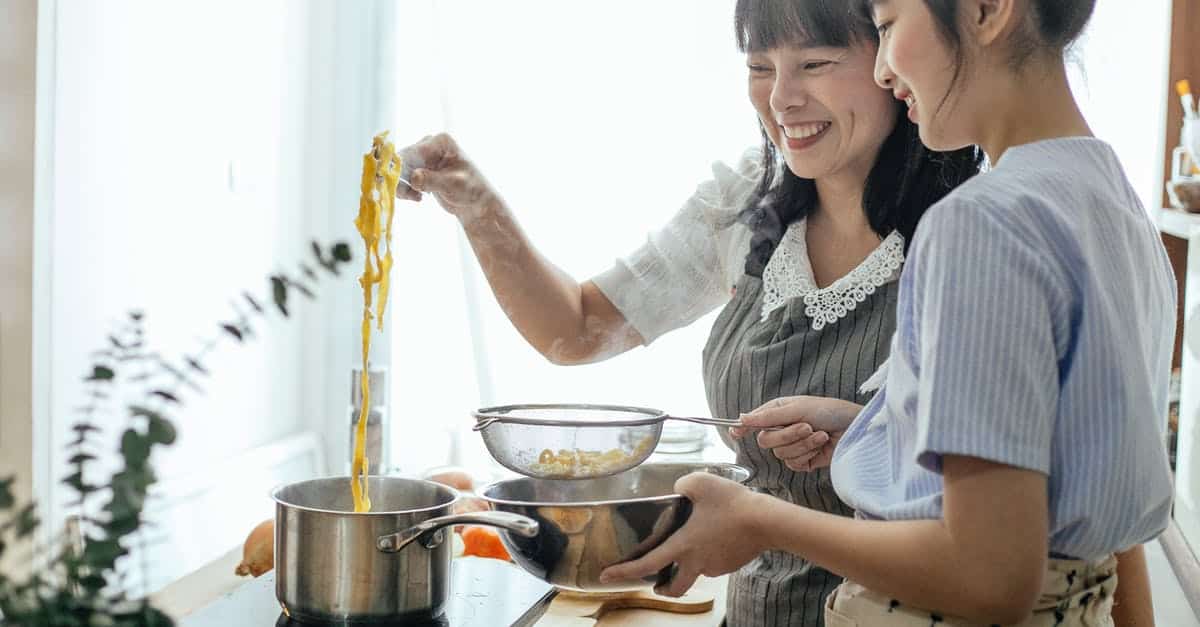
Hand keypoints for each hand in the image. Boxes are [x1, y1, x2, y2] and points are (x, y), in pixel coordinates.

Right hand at [395, 133, 502, 222]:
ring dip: (402, 186)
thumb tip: (414, 177)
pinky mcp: (420, 169)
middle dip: (400, 179)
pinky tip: (418, 197)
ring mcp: (424, 156)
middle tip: (407, 195)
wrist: (476, 203)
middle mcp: (430, 144)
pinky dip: (405, 189)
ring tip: (417, 197)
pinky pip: (403, 177)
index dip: (400, 167)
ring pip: (399, 169)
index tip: (394, 183)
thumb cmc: (472, 190)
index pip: (413, 152)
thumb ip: (433, 180)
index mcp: (440, 142)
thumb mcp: (454, 184)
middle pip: (402, 159)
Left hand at [598, 472, 768, 596]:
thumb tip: (677, 489)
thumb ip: (681, 486)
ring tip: (696, 540)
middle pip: (674, 587)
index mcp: (683, 545)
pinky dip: (710, 553)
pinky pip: (715, 562)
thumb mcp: (700, 483)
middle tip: (657, 584)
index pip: (647, 564)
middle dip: (663, 589)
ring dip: (690, 564)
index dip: (624, 572)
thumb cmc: (732, 503)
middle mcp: (697, 561)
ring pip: (697, 571)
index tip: (607, 576)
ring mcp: (715, 565)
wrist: (767, 521)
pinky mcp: (730, 564)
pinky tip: (718, 535)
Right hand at [729, 396, 859, 471]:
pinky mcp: (803, 461)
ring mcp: (792, 446)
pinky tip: (822, 445)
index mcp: (778, 412)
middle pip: (766, 441)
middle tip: (806, 426)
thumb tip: (741, 417)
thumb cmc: (831, 411)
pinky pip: (794, 463)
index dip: (743, 427)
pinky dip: (809, 454)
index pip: (754, 421)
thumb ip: (769, 417)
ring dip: (804, 444)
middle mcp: (782, 429)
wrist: (855, 429)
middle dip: (788, 435)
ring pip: (781, 454)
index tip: (735, 432)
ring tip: (821, 434)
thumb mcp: (799, 408)